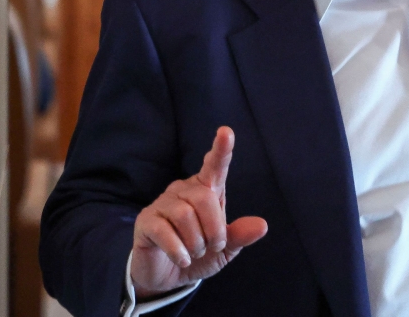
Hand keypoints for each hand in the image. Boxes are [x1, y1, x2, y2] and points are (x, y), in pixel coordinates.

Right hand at [130, 127, 267, 298]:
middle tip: (212, 246)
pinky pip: (164, 232)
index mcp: (206, 190)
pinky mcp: (146, 221)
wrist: (167, 276)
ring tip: (194, 253)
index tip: (226, 132)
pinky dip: (178, 250)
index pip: (214, 166)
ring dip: (196, 243)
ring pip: (184, 215)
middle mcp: (183, 190)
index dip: (221, 149)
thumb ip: (240, 235)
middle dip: (214, 229)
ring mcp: (162, 204)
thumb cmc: (199, 254)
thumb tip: (262, 226)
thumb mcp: (224, 249)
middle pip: (204, 198)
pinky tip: (183, 259)